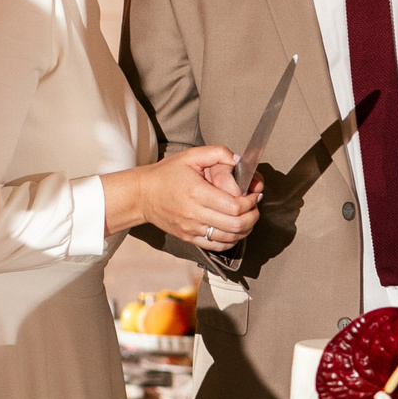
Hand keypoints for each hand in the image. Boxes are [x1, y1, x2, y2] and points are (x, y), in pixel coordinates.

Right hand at [118, 145, 261, 251]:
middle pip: (235, 224)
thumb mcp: (190, 156)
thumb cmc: (166, 174)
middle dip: (252, 216)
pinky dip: (231, 240)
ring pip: (229, 238)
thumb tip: (238, 160)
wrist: (142, 195)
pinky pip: (216, 246)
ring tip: (248, 218)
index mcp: (197, 193)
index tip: (254, 195)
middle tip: (255, 207)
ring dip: (245, 230)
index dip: (250, 202)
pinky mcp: (188, 238)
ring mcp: (191, 228)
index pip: (234, 206)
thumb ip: (217, 152)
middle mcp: (194, 214)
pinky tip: (235, 231)